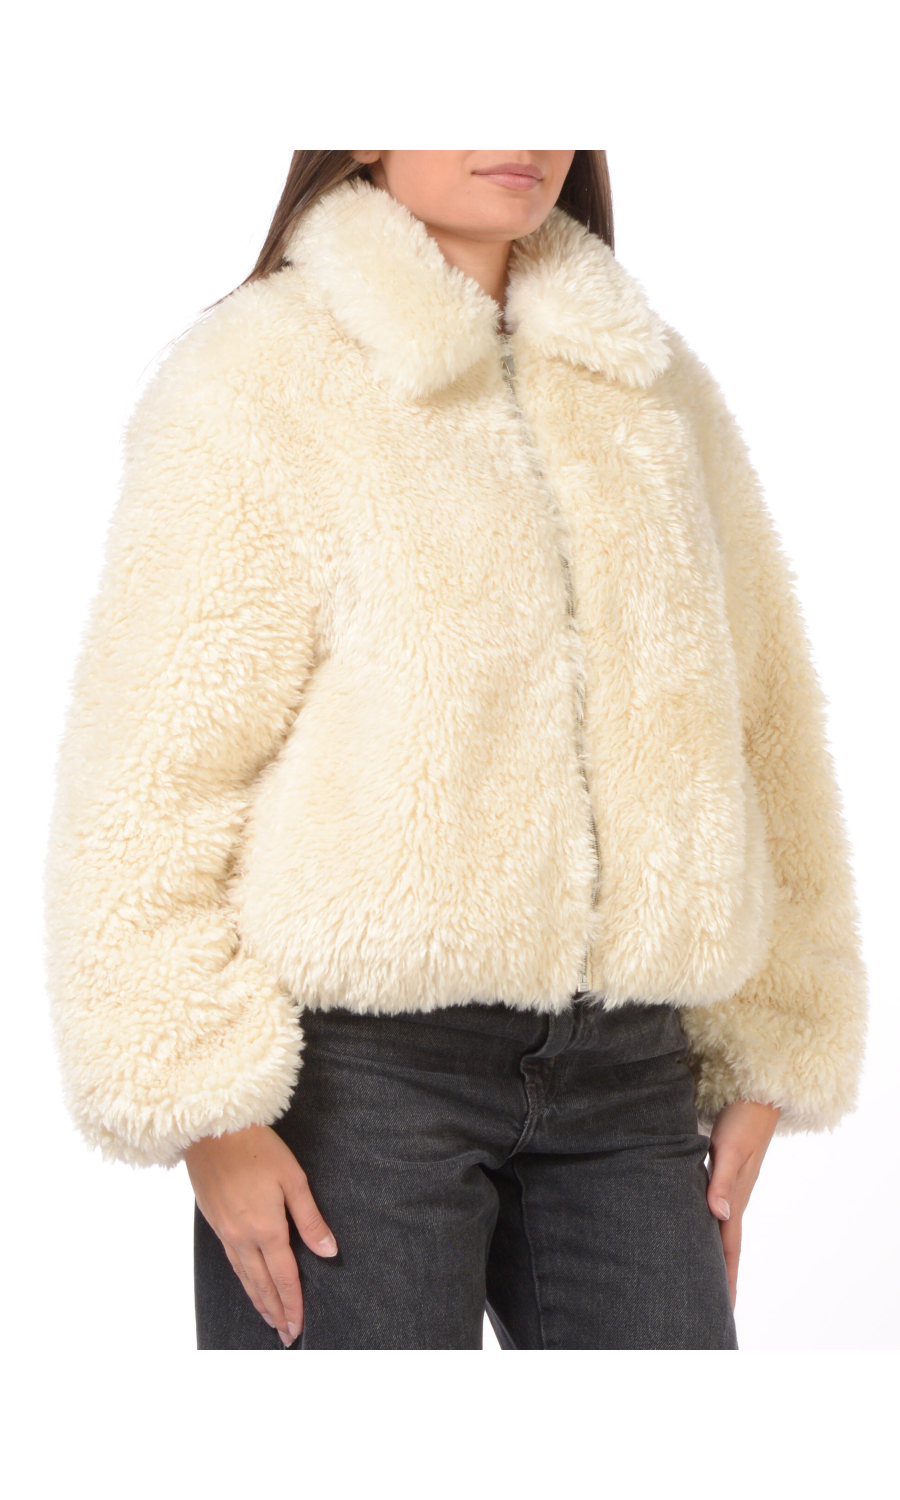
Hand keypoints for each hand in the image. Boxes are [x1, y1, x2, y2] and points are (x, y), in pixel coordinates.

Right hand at [183, 1124, 337, 1345]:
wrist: (212, 1130)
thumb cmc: (256, 1148)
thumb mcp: (293, 1179)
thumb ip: (310, 1219)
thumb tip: (329, 1251)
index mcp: (267, 1229)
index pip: (284, 1277)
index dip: (294, 1303)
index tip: (299, 1326)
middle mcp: (243, 1238)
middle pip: (263, 1285)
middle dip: (277, 1311)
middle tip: (287, 1335)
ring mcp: (226, 1232)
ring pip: (245, 1277)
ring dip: (259, 1301)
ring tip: (270, 1319)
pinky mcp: (215, 1222)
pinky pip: (231, 1262)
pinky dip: (243, 1281)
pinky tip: (248, 1284)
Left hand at [706, 1099, 779, 1306]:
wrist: (757, 1095)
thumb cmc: (742, 1120)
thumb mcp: (729, 1149)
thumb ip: (721, 1181)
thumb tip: (718, 1215)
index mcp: (736, 1198)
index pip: (730, 1247)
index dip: (727, 1276)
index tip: (726, 1307)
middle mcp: (734, 1197)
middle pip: (727, 1244)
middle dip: (723, 1275)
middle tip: (715, 1307)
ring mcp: (731, 1186)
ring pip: (721, 1229)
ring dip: (717, 1254)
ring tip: (708, 1277)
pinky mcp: (725, 1173)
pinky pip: (717, 1209)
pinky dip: (711, 1227)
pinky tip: (703, 1228)